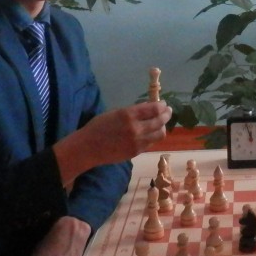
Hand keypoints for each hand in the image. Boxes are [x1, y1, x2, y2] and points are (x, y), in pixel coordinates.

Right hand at [54, 100, 170, 184]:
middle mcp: (136, 128)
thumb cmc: (98, 127)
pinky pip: (151, 143)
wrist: (88, 148)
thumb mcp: (115, 113)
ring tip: (161, 124)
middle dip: (166, 115)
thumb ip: (133, 111)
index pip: (154, 109)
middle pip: (160, 121)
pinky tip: (151, 133)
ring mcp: (137, 141)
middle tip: (168, 112)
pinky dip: (153, 137)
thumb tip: (149, 107)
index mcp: (129, 115)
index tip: (164, 104)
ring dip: (162, 127)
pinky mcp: (137, 152)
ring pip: (159, 134)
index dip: (162, 106)